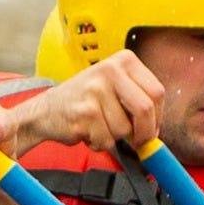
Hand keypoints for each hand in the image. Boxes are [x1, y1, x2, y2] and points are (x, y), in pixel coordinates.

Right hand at [19, 52, 164, 156]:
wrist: (46, 110)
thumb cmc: (85, 101)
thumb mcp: (115, 87)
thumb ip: (138, 99)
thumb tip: (157, 130)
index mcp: (124, 60)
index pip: (157, 92)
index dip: (157, 117)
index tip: (148, 128)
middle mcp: (110, 69)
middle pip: (145, 109)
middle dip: (143, 133)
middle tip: (136, 142)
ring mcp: (96, 89)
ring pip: (125, 129)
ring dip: (115, 138)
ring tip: (99, 127)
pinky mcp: (85, 111)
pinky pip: (107, 139)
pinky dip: (99, 144)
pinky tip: (87, 131)